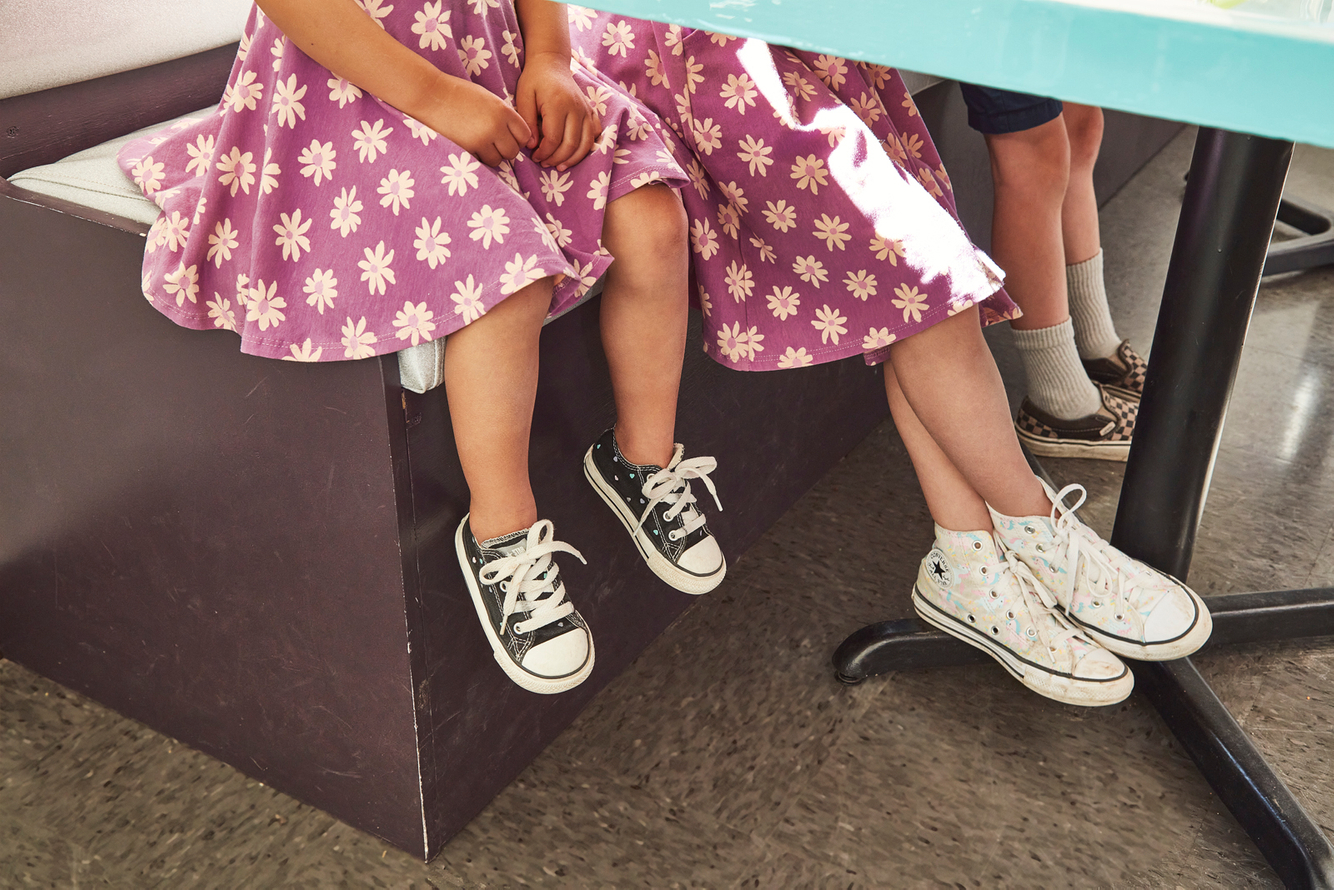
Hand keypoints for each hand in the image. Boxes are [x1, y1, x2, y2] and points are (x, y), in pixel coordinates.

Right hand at [418, 76, 531, 166]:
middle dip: (505, 150)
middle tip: (493, 144)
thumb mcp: (488, 99)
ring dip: (491, 156)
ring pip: (497, 160)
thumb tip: (517, 135)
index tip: (509, 138)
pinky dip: (476, 157)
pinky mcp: (467, 149)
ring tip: (479, 144)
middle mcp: (496, 126)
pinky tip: (468, 145)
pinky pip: (480, 162)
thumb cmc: (459, 94)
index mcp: (503, 110)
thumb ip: (503, 115)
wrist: (431, 95)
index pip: (524, 135)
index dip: (518, 139)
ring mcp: (481, 139)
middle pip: (513, 151)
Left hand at [515, 51, 600, 169]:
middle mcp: (576, 108)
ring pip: (586, 143)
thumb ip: (527, 121)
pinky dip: (587, 147)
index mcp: (558, 104)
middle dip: (557, 159)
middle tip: (545, 164)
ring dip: (573, 159)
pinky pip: (595, 134)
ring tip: (560, 166)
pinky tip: (575, 153)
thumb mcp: (524, 97)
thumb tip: (533, 146)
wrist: (552, 62)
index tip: (535, 157)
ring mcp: (586, 110)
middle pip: (571, 144)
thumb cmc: (535, 79)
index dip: (545, 153)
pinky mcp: (591, 111)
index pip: (554, 139)